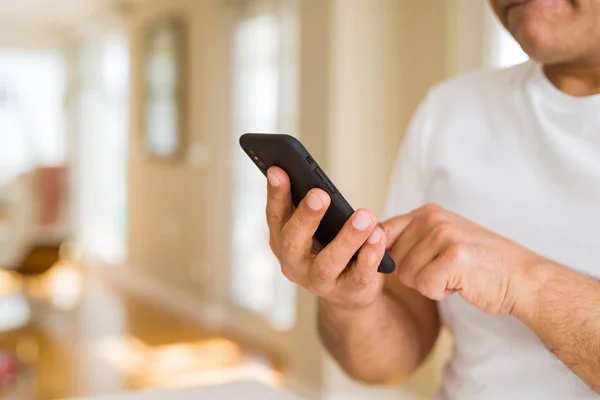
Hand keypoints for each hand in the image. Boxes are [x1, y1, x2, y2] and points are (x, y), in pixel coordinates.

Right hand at [266, 167, 386, 309]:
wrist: (350, 289)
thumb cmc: (330, 246)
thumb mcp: (317, 226)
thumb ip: (311, 205)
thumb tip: (310, 176)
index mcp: (282, 240)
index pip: (276, 216)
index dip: (276, 194)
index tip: (279, 170)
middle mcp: (294, 264)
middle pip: (293, 241)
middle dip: (306, 217)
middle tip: (319, 195)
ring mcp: (319, 282)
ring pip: (327, 262)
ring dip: (346, 238)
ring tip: (364, 216)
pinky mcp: (348, 292)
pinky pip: (359, 275)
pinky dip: (369, 255)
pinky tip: (378, 236)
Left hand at [381, 204, 545, 314]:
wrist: (522, 278)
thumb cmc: (479, 263)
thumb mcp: (442, 241)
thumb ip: (410, 239)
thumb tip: (370, 244)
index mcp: (427, 212)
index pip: (382, 232)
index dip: (385, 255)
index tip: (406, 264)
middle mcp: (433, 218)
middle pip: (393, 260)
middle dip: (415, 274)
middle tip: (445, 269)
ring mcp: (444, 235)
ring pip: (406, 275)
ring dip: (429, 284)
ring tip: (454, 274)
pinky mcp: (454, 256)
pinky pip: (424, 286)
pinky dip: (440, 292)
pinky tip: (460, 283)